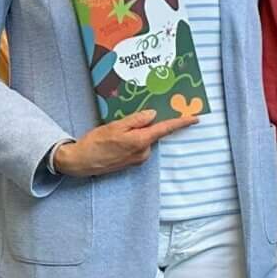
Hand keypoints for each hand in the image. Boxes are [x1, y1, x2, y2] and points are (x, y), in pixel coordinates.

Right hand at [52, 110, 188, 177]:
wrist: (81, 162)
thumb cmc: (96, 142)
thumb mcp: (115, 126)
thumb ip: (136, 120)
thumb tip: (153, 115)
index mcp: (141, 141)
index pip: (165, 129)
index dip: (181, 123)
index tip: (195, 118)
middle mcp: (144, 152)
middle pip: (153, 133)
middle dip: (146, 125)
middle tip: (128, 119)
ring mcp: (138, 159)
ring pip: (144, 139)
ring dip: (136, 133)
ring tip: (115, 131)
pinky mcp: (132, 162)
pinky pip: (138, 146)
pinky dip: (132, 140)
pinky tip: (116, 139)